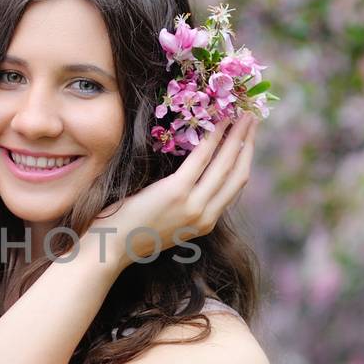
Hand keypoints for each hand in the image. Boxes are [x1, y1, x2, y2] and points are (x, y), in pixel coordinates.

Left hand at [91, 112, 258, 265]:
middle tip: (251, 118)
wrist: (111, 248)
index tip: (248, 139)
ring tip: (241, 114)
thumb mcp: (167, 222)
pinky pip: (200, 159)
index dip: (244, 159)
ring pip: (225, 164)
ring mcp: (193, 206)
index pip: (234, 187)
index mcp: (205, 223)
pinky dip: (212, 138)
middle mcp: (205, 216)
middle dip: (248, 143)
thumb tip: (191, 174)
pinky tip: (217, 122)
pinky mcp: (176, 193)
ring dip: (237, 136)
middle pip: (237, 173)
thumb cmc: (131, 231)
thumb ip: (184, 204)